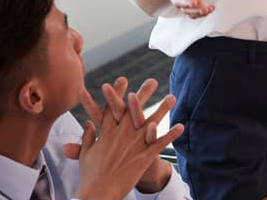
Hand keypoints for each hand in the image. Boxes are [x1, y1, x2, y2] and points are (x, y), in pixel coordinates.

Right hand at [67, 79, 182, 199]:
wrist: (97, 194)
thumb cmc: (90, 176)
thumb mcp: (85, 154)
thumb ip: (86, 137)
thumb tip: (87, 123)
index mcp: (106, 133)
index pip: (113, 108)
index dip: (118, 93)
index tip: (123, 79)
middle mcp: (121, 135)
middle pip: (134, 110)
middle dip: (143, 94)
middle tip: (152, 80)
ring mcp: (133, 145)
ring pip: (151, 123)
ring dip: (163, 109)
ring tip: (172, 97)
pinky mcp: (143, 157)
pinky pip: (160, 144)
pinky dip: (170, 134)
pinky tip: (181, 126)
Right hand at [160, 0, 214, 17]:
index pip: (175, 0)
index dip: (183, 3)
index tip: (191, 3)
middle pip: (184, 10)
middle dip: (194, 11)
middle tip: (204, 10)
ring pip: (192, 12)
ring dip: (201, 13)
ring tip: (210, 9)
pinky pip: (200, 8)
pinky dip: (206, 10)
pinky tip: (213, 7)